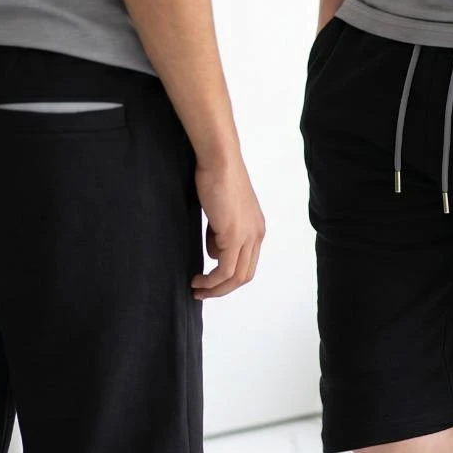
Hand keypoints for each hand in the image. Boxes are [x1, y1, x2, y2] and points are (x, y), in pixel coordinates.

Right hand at [191, 155, 265, 299]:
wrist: (219, 160)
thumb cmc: (217, 177)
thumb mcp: (222, 211)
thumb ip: (220, 231)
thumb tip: (214, 250)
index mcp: (256, 228)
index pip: (248, 263)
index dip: (230, 278)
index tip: (211, 281)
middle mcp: (256, 234)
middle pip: (245, 275)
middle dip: (223, 289)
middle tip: (202, 292)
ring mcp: (247, 236)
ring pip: (236, 277)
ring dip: (216, 289)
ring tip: (197, 289)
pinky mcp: (233, 235)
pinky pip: (225, 270)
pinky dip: (211, 281)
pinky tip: (198, 280)